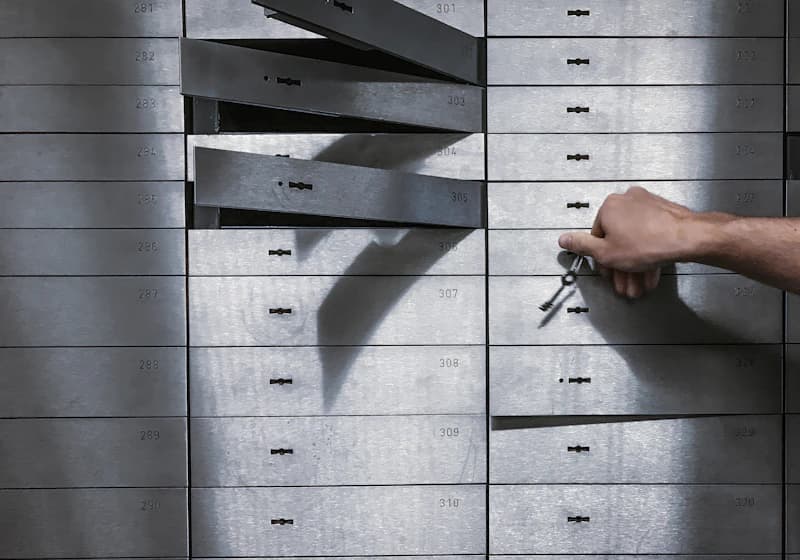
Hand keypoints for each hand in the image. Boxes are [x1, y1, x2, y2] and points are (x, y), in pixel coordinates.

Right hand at [558, 186, 712, 297]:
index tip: (609, 270)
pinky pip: (650, 233)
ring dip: (636, 262)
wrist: (688, 238)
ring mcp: (647, 204)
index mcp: (609, 207)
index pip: (598, 236)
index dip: (603, 258)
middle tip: (625, 280)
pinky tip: (651, 269)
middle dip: (622, 264)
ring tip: (639, 280)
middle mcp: (627, 200)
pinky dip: (649, 251)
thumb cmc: (650, 244)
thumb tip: (565, 239)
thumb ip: (582, 246)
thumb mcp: (606, 253)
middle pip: (618, 238)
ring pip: (635, 238)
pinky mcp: (663, 211)